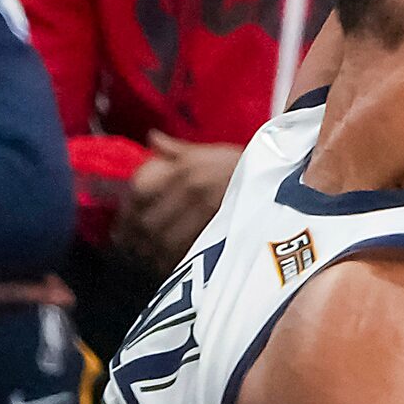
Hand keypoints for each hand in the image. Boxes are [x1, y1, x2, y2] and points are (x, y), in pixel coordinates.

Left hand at [114, 135, 241, 276]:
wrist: (283, 181)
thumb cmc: (245, 167)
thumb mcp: (213, 151)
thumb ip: (178, 149)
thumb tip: (152, 138)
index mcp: (188, 168)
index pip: (139, 192)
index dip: (124, 212)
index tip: (120, 225)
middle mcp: (194, 189)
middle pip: (147, 222)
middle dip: (133, 239)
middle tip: (127, 247)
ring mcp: (208, 214)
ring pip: (162, 242)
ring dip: (148, 254)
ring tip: (143, 258)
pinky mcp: (219, 234)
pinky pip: (184, 256)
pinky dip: (170, 264)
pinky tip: (166, 265)